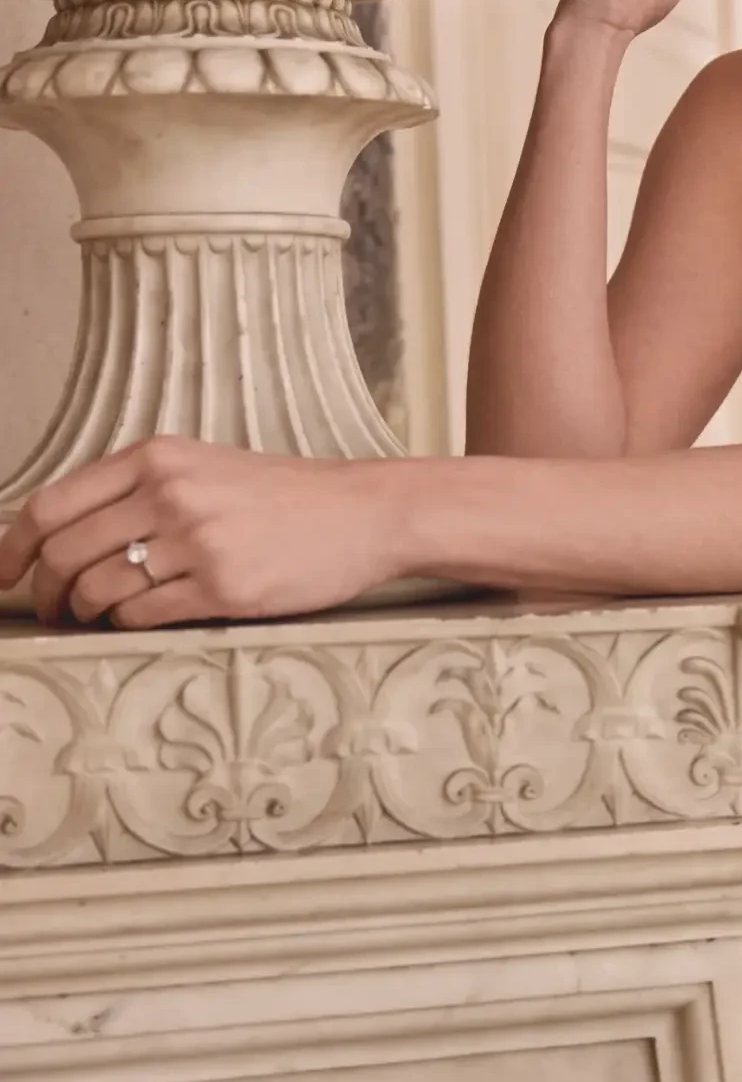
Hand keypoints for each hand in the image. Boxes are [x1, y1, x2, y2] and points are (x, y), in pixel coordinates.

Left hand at [0, 437, 406, 626]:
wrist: (364, 513)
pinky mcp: (224, 590)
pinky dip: (126, 624)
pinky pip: (143, 616)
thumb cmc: (282, 495)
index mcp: (158, 457)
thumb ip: (138, 490)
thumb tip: (62, 536)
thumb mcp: (204, 467)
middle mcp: (171, 494)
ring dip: (85, 612)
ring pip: (100, 590)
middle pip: (66, 554)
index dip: (12, 548)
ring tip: (92, 617)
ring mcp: (198, 543)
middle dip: (44, 592)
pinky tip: (136, 619)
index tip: (2, 573)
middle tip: (48, 609)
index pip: (52, 505)